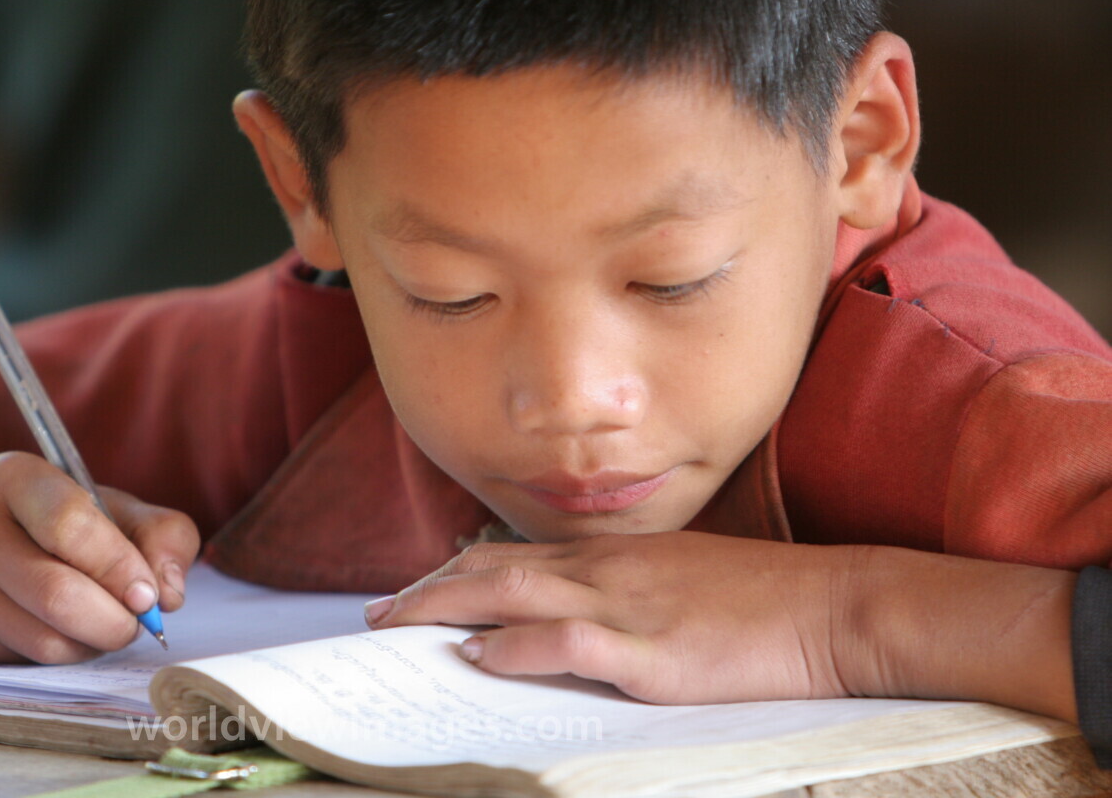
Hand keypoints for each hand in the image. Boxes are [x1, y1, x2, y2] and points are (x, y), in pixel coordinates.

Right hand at [0, 451, 199, 662]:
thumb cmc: (42, 524)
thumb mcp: (103, 506)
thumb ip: (157, 534)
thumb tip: (169, 594)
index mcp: (12, 477)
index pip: (71, 525)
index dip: (120, 567)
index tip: (148, 595)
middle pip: (57, 595)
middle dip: (114, 622)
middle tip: (132, 624)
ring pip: (41, 641)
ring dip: (87, 645)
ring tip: (93, 625)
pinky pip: (16, 665)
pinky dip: (51, 659)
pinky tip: (49, 632)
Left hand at [364, 532, 865, 703]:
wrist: (836, 607)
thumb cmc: (764, 600)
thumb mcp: (681, 578)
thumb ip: (622, 588)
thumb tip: (571, 607)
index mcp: (615, 556)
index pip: (513, 556)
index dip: (453, 573)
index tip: (413, 591)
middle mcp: (608, 571)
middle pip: (495, 569)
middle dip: (428, 590)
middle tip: (378, 615)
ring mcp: (629, 607)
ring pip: (514, 594)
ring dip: (446, 609)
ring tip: (398, 629)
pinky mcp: (655, 652)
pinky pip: (569, 642)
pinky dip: (516, 648)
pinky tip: (479, 659)